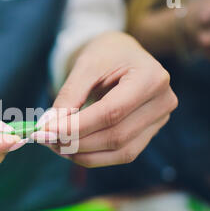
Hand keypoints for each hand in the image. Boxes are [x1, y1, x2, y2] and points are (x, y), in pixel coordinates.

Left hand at [33, 32, 177, 167]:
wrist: (123, 54)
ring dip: (84, 154)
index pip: (111, 112)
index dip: (77, 126)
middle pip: (116, 136)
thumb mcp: (85, 66)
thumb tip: (50, 127)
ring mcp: (160, 121)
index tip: (47, 132)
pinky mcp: (150, 133)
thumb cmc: (106, 55)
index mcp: (150, 78)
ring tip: (56, 146)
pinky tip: (72, 150)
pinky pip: (123, 154)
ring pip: (120, 151)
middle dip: (76, 142)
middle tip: (46, 140)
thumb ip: (69, 96)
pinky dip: (95, 156)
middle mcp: (163, 102)